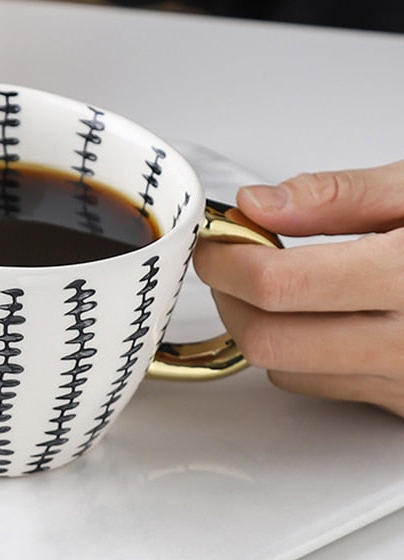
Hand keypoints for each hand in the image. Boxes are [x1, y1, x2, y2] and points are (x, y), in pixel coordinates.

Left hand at [193, 161, 403, 417]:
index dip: (227, 257)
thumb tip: (258, 204)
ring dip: (255, 322)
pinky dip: (292, 350)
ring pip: (284, 369)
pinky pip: (317, 386)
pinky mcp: (403, 403)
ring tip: (271, 277)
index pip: (280, 285)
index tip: (216, 237)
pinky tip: (311, 311)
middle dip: (229, 294)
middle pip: (268, 339)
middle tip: (230, 255)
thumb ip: (335, 197)